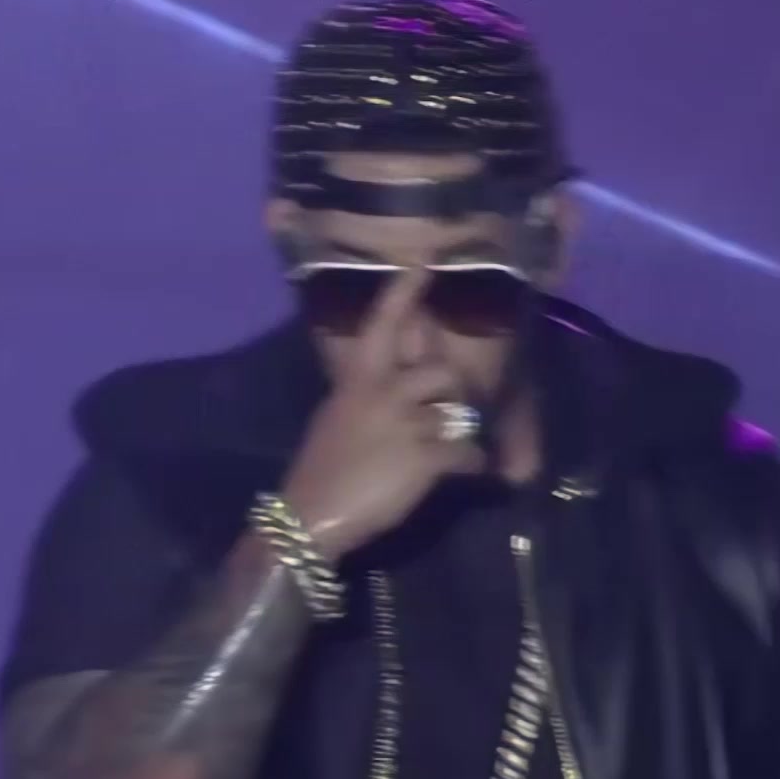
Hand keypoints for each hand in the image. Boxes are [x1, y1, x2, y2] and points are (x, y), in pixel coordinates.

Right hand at [278, 272, 488, 560]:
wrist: (309, 517)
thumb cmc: (321, 470)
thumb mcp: (338, 416)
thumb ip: (367, 394)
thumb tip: (399, 384)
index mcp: (358, 380)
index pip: (382, 324)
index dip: (405, 292)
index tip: (424, 261)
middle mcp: (383, 393)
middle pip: (440, 372)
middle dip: (452, 392)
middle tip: (450, 411)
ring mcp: (405, 425)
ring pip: (456, 412)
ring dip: (460, 430)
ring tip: (450, 446)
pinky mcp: (424, 459)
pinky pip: (466, 452)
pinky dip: (470, 464)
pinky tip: (465, 472)